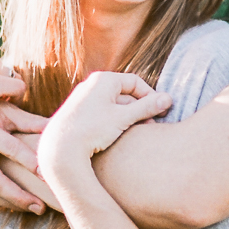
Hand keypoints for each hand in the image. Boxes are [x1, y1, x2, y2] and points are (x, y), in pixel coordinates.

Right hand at [0, 101, 48, 213]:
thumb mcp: (5, 111)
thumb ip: (31, 122)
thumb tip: (58, 128)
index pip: (10, 149)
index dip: (31, 162)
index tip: (48, 175)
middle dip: (19, 196)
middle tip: (40, 206)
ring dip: (9, 203)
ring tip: (32, 207)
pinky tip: (12, 204)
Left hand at [37, 72, 171, 188]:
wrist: (59, 149)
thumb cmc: (92, 130)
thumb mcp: (124, 118)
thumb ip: (147, 107)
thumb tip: (169, 99)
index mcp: (103, 79)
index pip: (135, 82)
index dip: (150, 96)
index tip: (160, 112)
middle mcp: (91, 84)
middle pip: (125, 93)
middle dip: (139, 109)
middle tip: (150, 126)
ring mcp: (83, 99)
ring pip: (114, 105)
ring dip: (127, 117)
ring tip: (135, 133)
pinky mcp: (78, 113)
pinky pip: (102, 113)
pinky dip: (113, 122)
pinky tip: (117, 137)